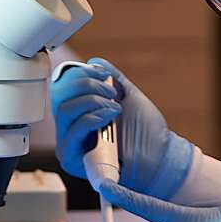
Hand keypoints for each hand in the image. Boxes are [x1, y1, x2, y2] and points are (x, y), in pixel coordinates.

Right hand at [52, 58, 194, 200]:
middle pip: (61, 97)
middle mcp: (70, 128)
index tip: (103, 73)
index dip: (80, 75)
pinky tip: (109, 116)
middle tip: (112, 92)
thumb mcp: (128, 98)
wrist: (160, 158)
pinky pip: (72, 133)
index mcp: (80, 113)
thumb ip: (112, 80)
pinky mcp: (72, 159)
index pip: (64, 88)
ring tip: (115, 107)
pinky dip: (91, 119)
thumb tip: (95, 62)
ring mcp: (69, 144)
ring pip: (64, 112)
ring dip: (91, 102)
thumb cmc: (146, 133)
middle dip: (86, 86)